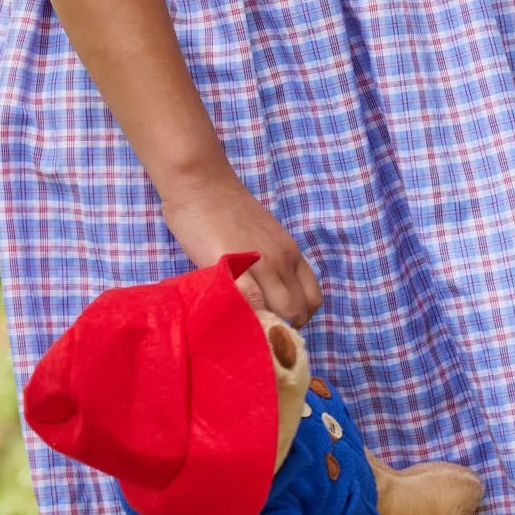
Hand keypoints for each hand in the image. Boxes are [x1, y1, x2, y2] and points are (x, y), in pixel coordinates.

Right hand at [158, 169, 322, 325]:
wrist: (202, 183)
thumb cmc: (226, 210)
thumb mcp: (262, 239)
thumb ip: (268, 267)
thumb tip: (265, 300)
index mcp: (291, 253)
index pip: (312, 298)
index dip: (298, 317)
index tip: (278, 324)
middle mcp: (283, 260)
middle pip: (298, 311)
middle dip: (282, 328)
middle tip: (258, 331)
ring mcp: (260, 263)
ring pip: (280, 312)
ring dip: (265, 327)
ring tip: (243, 329)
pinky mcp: (233, 266)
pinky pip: (247, 302)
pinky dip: (243, 316)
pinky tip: (229, 318)